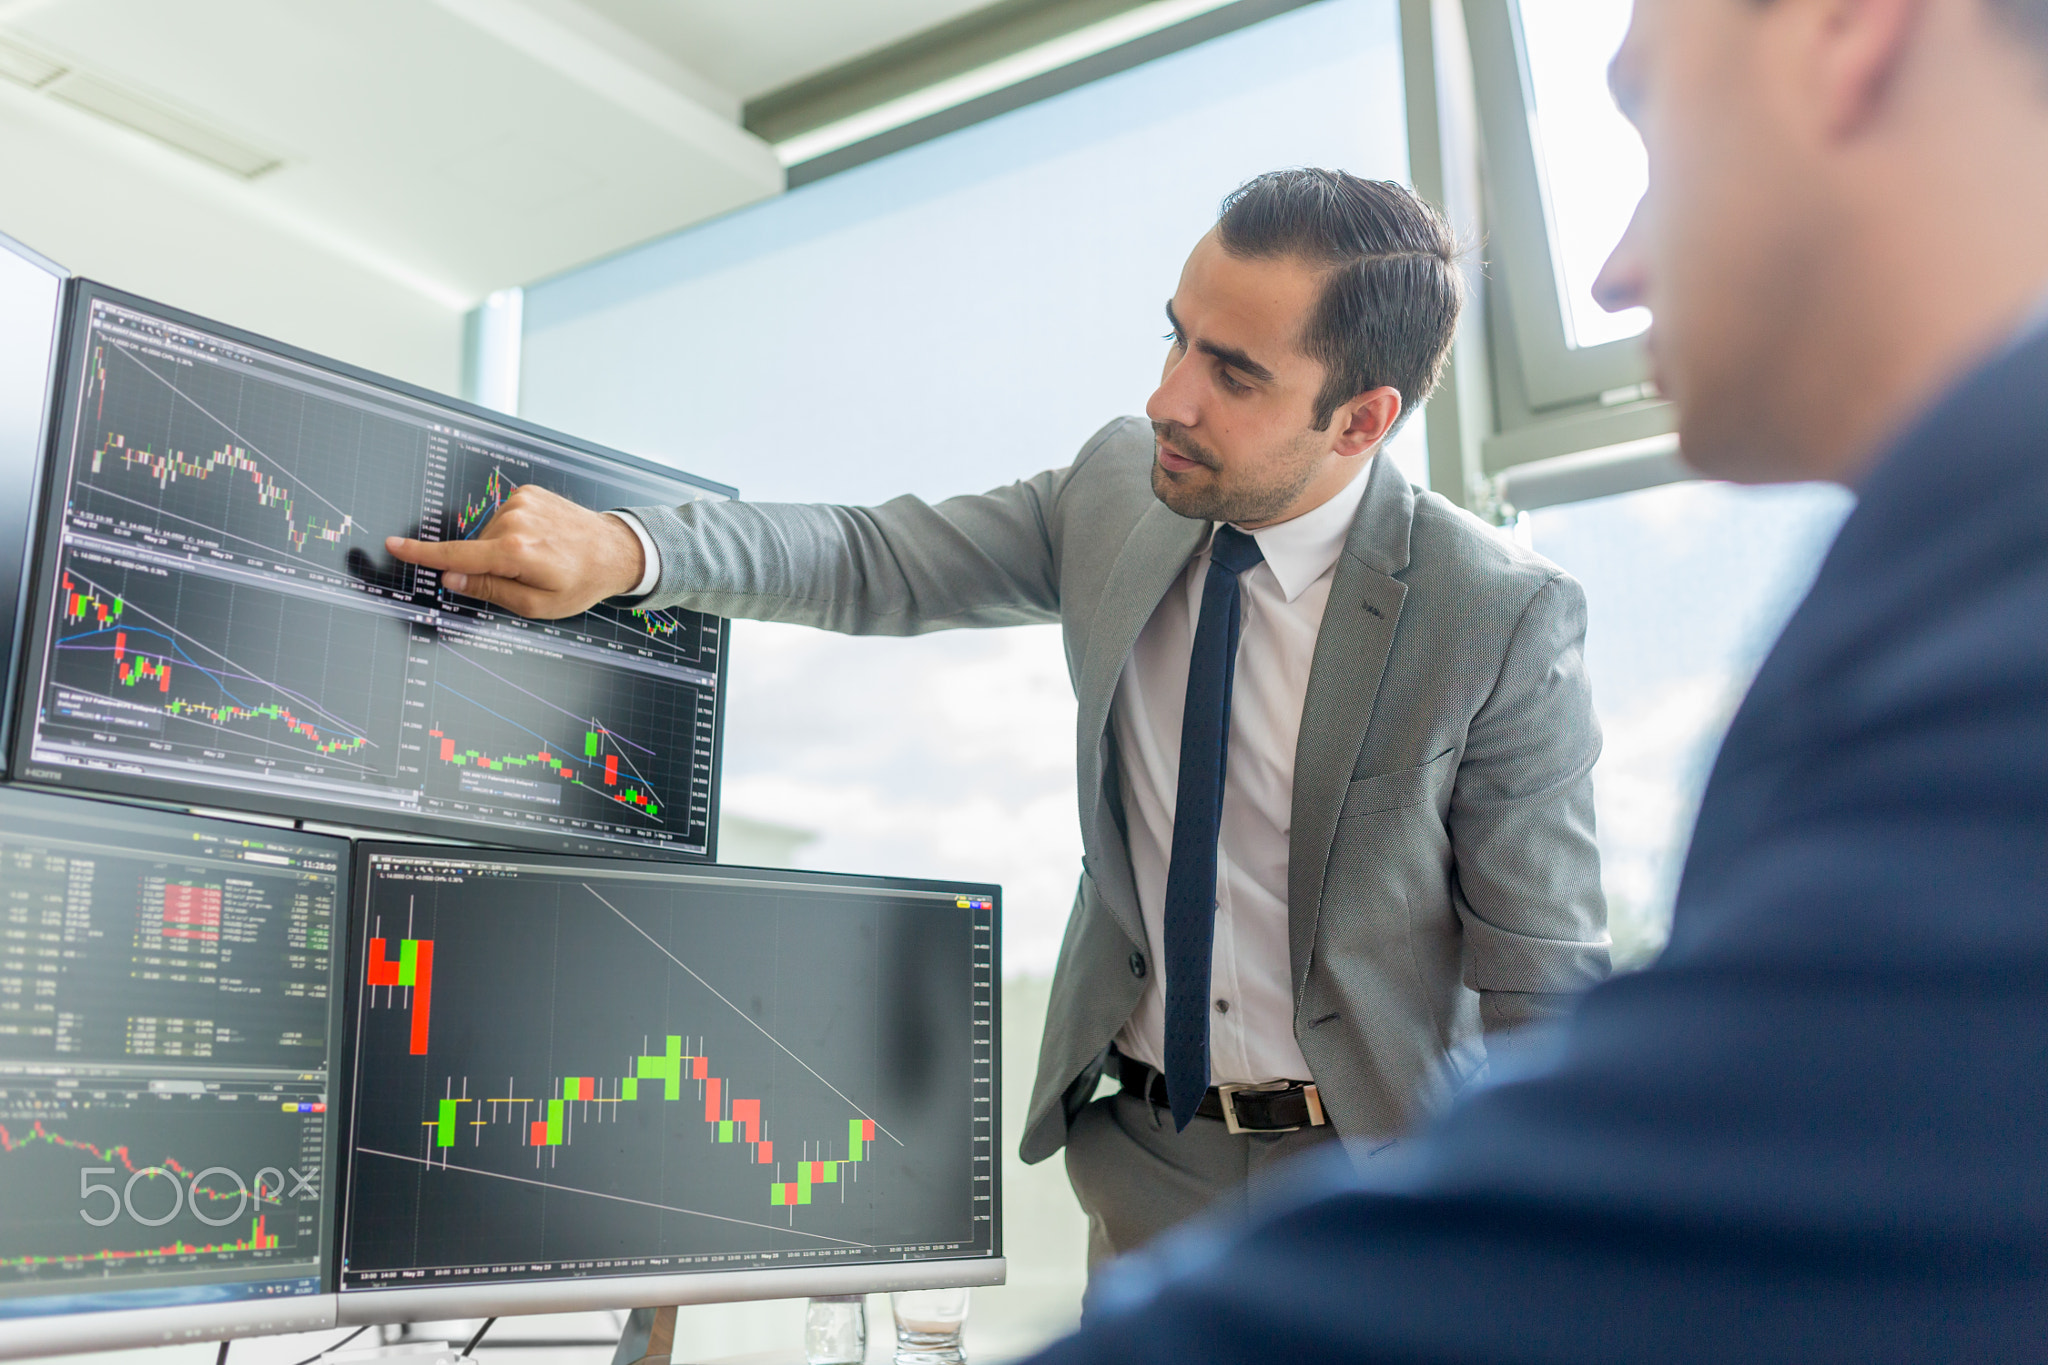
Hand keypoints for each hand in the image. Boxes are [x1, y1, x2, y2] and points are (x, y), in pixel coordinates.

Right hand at [385, 484, 645, 618]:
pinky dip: (514, 532)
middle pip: (475, 550)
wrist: (615, 550)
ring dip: (504, 549)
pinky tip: (542, 540)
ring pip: (489, 534)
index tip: (393, 545)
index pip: (456, 556)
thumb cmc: (580, 582)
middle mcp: (515, 520)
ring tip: (541, 557)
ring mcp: (522, 502)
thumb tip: (452, 579)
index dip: (423, 555)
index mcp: (515, 551)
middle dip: (489, 567)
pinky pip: (505, 519)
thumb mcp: (536, 604)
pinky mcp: (528, 492)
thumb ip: (490, 591)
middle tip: (528, 577)